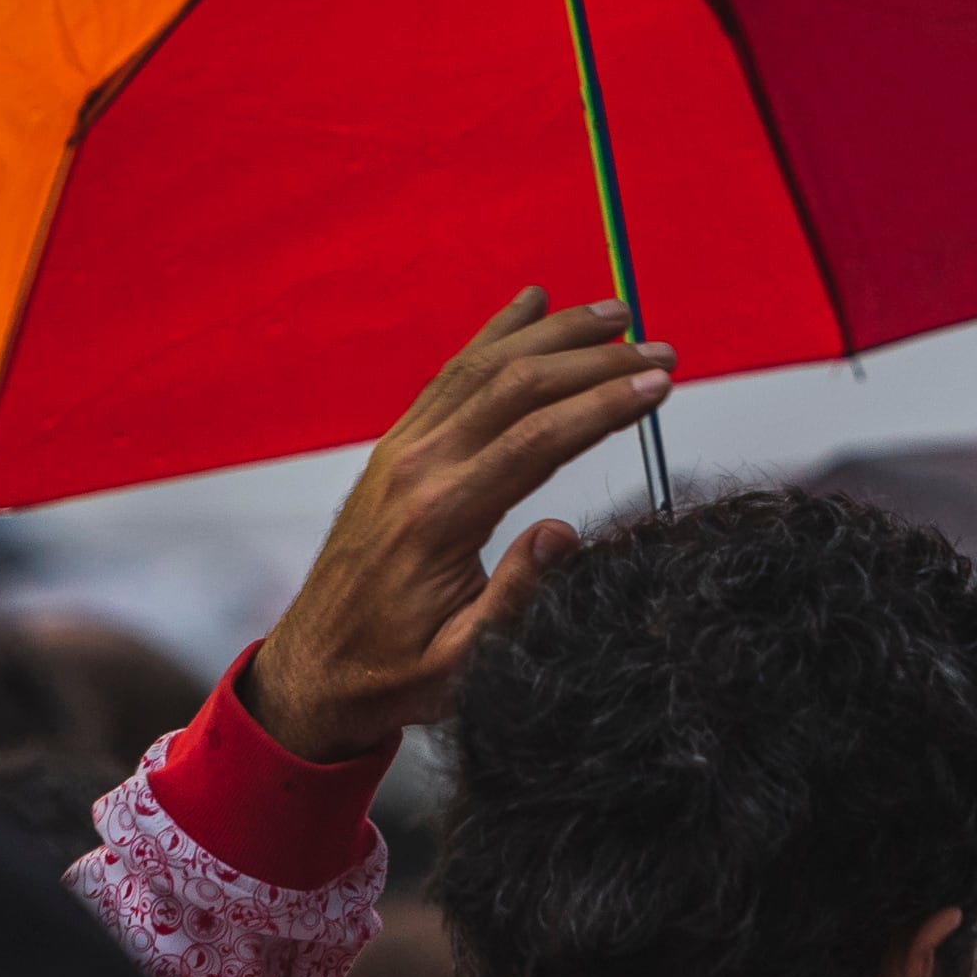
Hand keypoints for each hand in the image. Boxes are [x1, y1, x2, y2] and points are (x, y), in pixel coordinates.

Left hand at [242, 289, 674, 760]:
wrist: (316, 667)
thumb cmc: (390, 672)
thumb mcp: (461, 663)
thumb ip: (514, 597)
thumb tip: (564, 532)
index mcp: (438, 516)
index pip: (536, 440)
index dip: (603, 407)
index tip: (658, 387)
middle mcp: (417, 465)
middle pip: (516, 387)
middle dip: (596, 362)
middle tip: (660, 352)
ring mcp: (402, 449)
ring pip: (484, 367)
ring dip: (554, 334)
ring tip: (617, 314)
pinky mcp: (397, 447)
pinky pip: (451, 375)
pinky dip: (495, 334)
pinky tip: (530, 304)